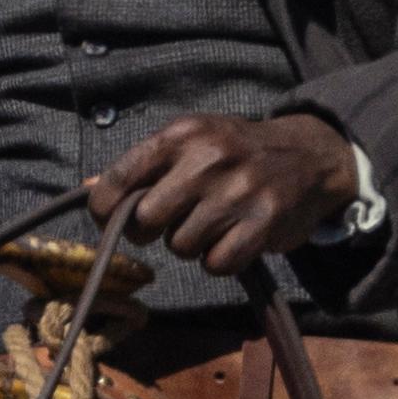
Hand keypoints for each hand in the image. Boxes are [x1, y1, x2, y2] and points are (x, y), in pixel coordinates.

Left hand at [87, 110, 361, 277]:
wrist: (309, 156)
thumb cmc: (237, 151)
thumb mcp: (192, 141)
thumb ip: (144, 166)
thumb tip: (89, 191)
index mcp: (183, 134)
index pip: (121, 178)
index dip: (105, 208)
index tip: (110, 218)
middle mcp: (209, 159)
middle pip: (146, 220)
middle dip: (151, 230)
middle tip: (171, 221)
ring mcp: (238, 192)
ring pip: (181, 246)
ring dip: (191, 244)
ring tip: (212, 223)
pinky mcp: (263, 224)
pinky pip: (216, 263)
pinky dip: (219, 260)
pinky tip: (232, 239)